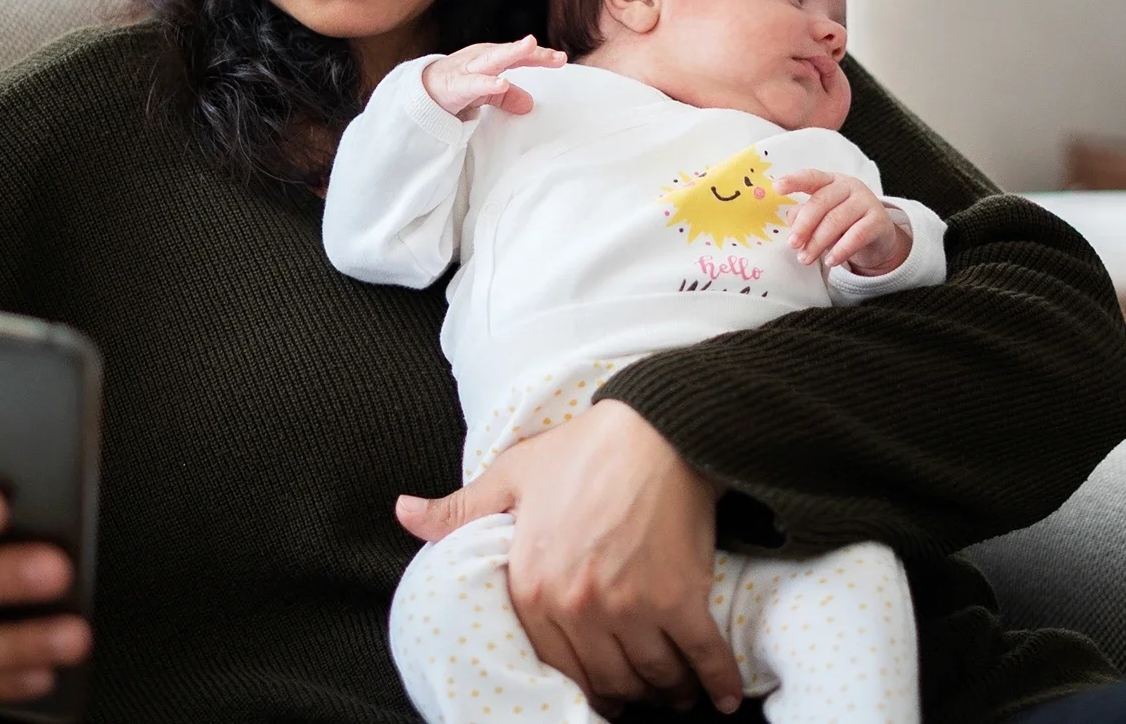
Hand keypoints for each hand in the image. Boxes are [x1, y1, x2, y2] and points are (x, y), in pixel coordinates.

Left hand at [394, 400, 743, 717]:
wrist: (656, 429)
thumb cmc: (583, 451)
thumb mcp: (511, 475)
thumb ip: (459, 509)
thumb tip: (404, 512)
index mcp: (532, 584)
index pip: (552, 661)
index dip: (578, 679)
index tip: (594, 685)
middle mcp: (578, 606)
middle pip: (606, 677)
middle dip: (623, 691)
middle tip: (636, 691)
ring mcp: (632, 607)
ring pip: (650, 675)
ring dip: (664, 689)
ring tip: (672, 690)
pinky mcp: (680, 599)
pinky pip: (701, 655)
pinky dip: (715, 681)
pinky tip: (721, 696)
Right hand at [421, 35, 565, 117]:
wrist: (420, 93)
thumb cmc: (455, 86)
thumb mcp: (485, 91)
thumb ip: (506, 96)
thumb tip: (530, 104)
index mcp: (489, 58)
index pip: (519, 56)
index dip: (540, 57)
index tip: (561, 59)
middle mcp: (480, 58)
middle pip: (508, 53)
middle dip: (528, 50)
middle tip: (552, 52)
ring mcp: (466, 69)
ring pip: (491, 59)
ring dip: (510, 52)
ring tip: (529, 46)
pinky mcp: (455, 85)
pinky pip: (473, 83)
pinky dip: (487, 82)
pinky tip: (502, 83)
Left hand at [775, 170, 910, 273]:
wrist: (878, 237)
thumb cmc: (844, 224)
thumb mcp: (822, 218)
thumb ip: (805, 216)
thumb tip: (791, 220)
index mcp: (831, 181)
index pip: (811, 177)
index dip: (793, 181)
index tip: (776, 188)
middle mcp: (849, 186)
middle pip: (821, 202)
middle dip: (803, 225)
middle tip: (792, 244)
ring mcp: (866, 201)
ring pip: (836, 220)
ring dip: (817, 242)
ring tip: (805, 259)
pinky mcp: (879, 221)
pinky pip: (856, 235)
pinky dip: (841, 250)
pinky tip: (830, 261)